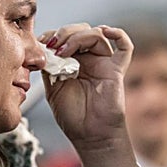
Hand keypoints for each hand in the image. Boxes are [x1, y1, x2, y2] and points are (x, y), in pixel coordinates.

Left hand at [40, 23, 132, 152]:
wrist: (90, 136)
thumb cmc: (73, 117)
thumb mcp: (52, 89)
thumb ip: (50, 68)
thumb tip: (43, 49)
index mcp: (72, 62)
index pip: (65, 37)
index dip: (53, 35)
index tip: (41, 43)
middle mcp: (89, 59)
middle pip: (80, 30)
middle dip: (64, 33)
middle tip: (52, 45)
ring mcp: (103, 63)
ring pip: (96, 34)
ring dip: (77, 36)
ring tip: (63, 51)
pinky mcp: (116, 70)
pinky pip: (125, 47)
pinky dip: (117, 34)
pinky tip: (105, 32)